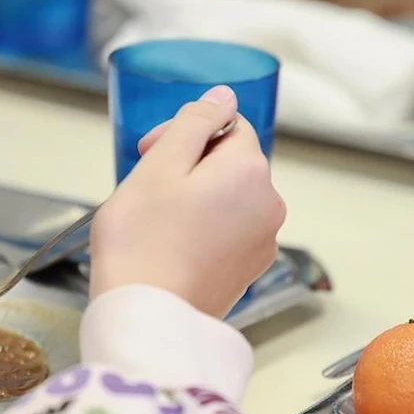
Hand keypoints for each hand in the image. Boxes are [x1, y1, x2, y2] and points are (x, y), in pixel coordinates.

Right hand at [89, 86, 285, 318]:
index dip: (186, 132)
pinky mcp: (250, 268)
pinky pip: (228, 230)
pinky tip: (172, 244)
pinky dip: (203, 228)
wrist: (148, 316)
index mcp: (251, 170)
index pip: (227, 125)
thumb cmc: (143, 243)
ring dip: (196, 196)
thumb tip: (224, 97)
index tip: (150, 151)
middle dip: (190, 164)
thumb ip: (197, 122)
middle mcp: (269, 204)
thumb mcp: (160, 164)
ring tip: (158, 220)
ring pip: (229, 197)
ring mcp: (263, 239)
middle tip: (147, 186)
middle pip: (231, 161)